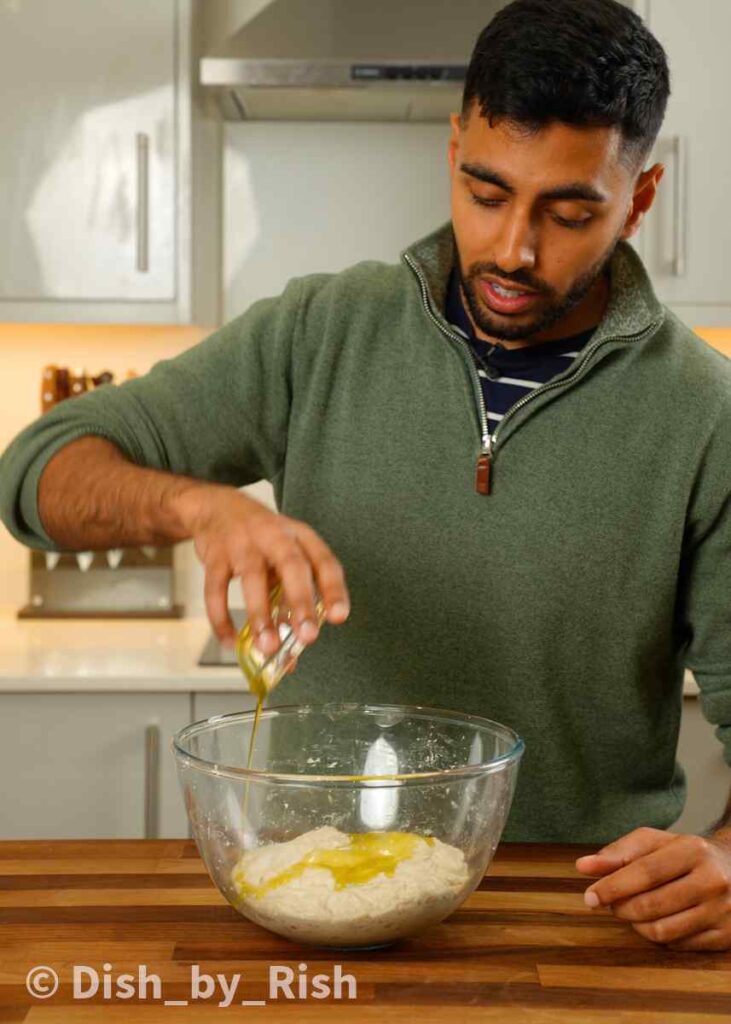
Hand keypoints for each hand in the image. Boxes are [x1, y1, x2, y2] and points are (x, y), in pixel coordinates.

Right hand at [176, 484, 349, 654]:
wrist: (216, 507)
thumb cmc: (259, 540)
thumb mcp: (282, 557)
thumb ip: (289, 600)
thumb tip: (293, 654)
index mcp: (300, 537)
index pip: (325, 562)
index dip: (334, 590)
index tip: (339, 617)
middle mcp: (275, 535)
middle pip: (292, 566)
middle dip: (301, 602)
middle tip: (308, 636)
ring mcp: (242, 543)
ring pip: (252, 578)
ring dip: (260, 615)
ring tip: (268, 646)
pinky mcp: (214, 555)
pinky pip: (215, 590)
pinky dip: (221, 618)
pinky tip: (230, 641)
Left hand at [575, 826, 730, 949]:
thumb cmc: (685, 854)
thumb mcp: (655, 843)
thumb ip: (619, 852)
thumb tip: (583, 866)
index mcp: (693, 850)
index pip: (645, 872)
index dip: (612, 886)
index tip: (589, 896)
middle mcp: (712, 881)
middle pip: (651, 904)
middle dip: (620, 907)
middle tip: (609, 904)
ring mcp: (722, 912)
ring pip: (662, 930)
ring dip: (635, 924)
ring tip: (629, 911)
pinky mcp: (725, 937)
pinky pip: (678, 945)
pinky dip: (657, 936)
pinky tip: (654, 921)